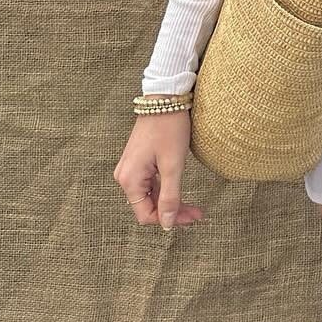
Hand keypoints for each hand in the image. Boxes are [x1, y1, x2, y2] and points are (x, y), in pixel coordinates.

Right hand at [113, 113, 203, 230]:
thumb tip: (166, 223)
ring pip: (150, 195)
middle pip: (147, 206)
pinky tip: (179, 192)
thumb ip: (170, 197)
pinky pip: (149, 183)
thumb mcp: (173, 166)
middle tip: (196, 214)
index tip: (191, 219)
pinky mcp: (137, 161)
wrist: (165, 98)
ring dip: (170, 202)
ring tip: (193, 207)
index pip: (145, 214)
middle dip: (172, 212)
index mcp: (130, 179)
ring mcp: (130, 168)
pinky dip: (165, 190)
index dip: (168, 219)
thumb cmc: (169, 128)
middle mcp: (125, 176)